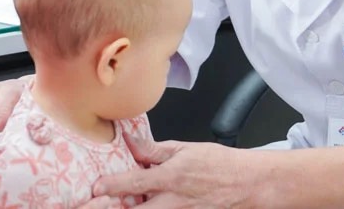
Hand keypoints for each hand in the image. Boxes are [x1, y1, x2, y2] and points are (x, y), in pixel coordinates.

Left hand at [93, 137, 252, 207]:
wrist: (246, 184)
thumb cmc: (218, 164)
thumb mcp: (185, 149)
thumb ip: (154, 149)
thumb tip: (131, 142)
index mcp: (171, 178)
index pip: (134, 183)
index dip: (112, 185)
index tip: (96, 186)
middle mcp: (173, 202)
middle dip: (118, 208)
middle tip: (101, 203)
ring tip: (122, 204)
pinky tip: (145, 205)